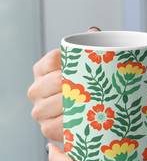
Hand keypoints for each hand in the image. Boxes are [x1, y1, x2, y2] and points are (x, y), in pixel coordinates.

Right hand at [28, 27, 99, 141]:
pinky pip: (60, 124)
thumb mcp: (85, 66)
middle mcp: (35, 89)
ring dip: (77, 102)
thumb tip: (94, 31)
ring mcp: (39, 110)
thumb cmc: (85, 86)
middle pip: (57, 80)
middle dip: (77, 83)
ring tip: (94, 100)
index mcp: (42, 69)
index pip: (55, 58)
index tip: (90, 65)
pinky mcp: (46, 129)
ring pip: (58, 102)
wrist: (86, 117)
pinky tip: (85, 117)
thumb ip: (89, 47)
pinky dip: (74, 120)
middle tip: (97, 85)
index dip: (73, 61)